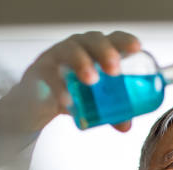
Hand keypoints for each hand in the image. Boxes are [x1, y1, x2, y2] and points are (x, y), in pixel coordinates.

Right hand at [0, 30, 140, 133]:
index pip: (111, 39)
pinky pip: (49, 77)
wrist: (35, 102)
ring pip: (69, 52)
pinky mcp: (39, 73)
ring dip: (82, 63)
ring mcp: (56, 58)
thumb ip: (111, 113)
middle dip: (105, 52)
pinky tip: (67, 100)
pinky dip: (59, 88)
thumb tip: (126, 126)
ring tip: (92, 80)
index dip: (123, 41)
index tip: (136, 48)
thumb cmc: (71, 93)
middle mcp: (76, 49)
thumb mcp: (93, 102)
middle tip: (114, 70)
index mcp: (94, 52)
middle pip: (92, 41)